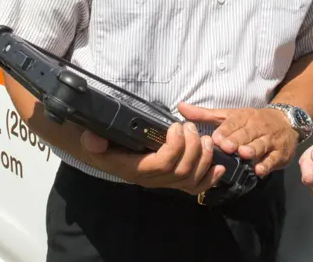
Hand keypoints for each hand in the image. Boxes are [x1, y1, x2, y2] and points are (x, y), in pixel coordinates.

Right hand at [79, 122, 225, 194]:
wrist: (107, 156)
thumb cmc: (104, 146)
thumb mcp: (93, 142)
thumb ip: (93, 141)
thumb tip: (94, 140)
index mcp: (137, 169)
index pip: (162, 164)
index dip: (174, 146)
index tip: (176, 125)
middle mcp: (153, 180)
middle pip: (182, 171)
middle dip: (192, 147)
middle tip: (192, 127)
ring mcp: (165, 183)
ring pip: (192, 178)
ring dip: (204, 157)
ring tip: (206, 138)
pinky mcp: (175, 182)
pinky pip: (196, 187)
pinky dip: (211, 179)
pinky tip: (220, 168)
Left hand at [177, 102, 298, 176]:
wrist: (285, 122)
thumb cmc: (250, 121)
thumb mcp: (229, 115)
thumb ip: (204, 114)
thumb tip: (180, 107)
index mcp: (243, 117)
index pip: (234, 122)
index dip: (226, 130)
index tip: (216, 138)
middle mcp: (257, 127)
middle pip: (246, 134)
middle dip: (237, 140)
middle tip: (227, 147)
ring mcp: (270, 140)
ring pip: (260, 145)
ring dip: (253, 150)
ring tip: (244, 154)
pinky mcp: (280, 154)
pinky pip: (273, 160)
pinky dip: (267, 165)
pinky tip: (259, 170)